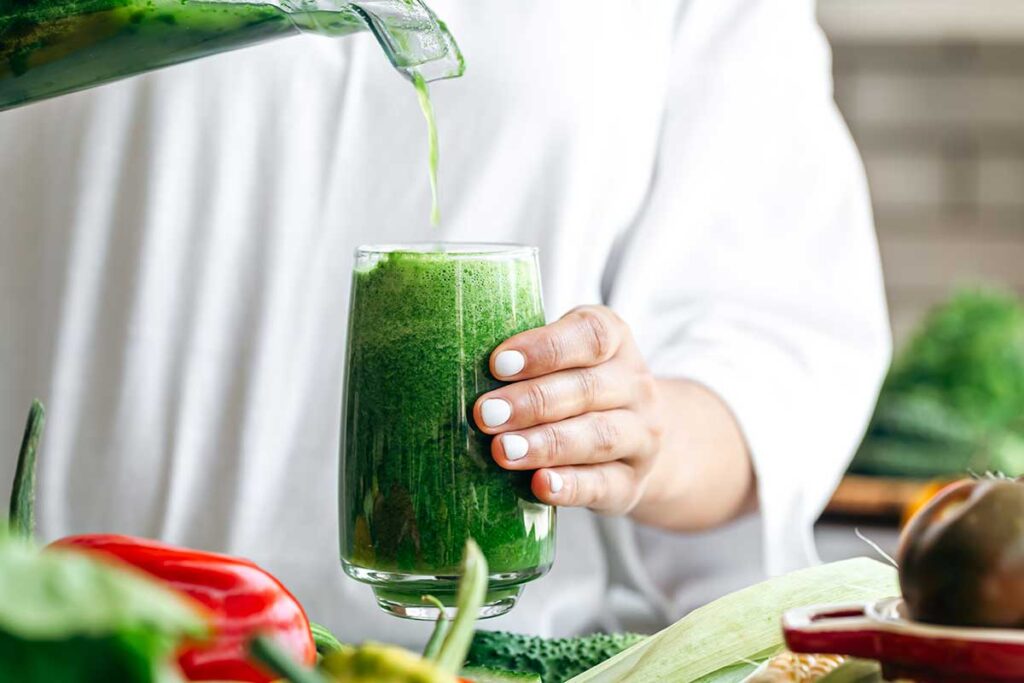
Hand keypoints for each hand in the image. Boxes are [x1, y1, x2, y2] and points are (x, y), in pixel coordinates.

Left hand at [473, 306, 663, 514]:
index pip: (591, 336)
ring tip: (502, 450)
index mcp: (615, 340)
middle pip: (588, 389)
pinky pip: (604, 484)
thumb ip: (523, 361)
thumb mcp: (564, 359)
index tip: (498, 363)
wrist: (636, 437)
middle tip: (486, 413)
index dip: (545, 348)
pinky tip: (540, 485)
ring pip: (598, 437)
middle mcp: (635, 385)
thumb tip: (450, 368)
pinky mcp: (632, 482)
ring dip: (546, 444)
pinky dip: (571, 486)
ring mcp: (640, 436)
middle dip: (533, 401)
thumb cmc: (575, 387)